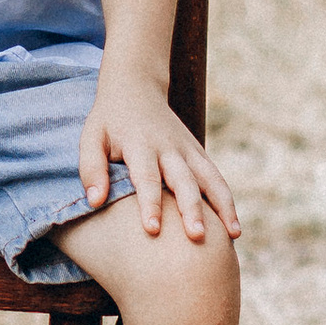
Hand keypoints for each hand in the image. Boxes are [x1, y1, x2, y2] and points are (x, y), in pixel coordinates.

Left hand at [78, 76, 240, 244]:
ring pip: (209, 179)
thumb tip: (95, 202)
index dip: (150, 203)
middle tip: (196, 236)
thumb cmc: (109, 121)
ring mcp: (188, 149)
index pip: (146, 176)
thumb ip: (91, 168)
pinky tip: (234, 229)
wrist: (136, 88)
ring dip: (222, 206)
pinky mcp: (199, 153)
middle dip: (191, 208)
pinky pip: (216, 179)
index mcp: (140, 144)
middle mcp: (169, 147)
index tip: (153, 229)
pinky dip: (227, 202)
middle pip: (184, 179)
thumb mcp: (91, 137)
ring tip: (232, 236)